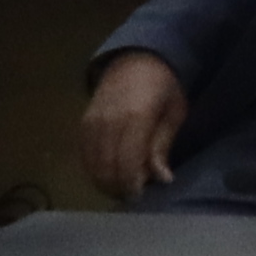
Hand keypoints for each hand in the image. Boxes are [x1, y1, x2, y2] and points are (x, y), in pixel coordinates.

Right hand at [81, 54, 186, 200]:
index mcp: (136, 116)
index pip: (128, 161)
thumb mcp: (174, 113)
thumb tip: (162, 179)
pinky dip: (94, 170)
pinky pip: (83, 155)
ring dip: (105, 182)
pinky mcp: (82, 124)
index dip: (132, 183)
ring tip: (122, 187)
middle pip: (107, 167)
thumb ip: (162, 147)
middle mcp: (109, 121)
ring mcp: (91, 122)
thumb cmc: (164, 87)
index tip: (141, 195)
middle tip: (133, 195)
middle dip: (118, 187)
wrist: (136, 60)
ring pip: (91, 165)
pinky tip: (108, 175)